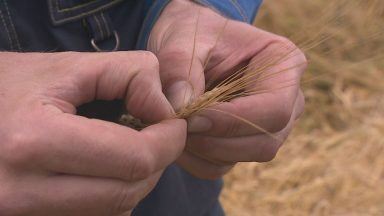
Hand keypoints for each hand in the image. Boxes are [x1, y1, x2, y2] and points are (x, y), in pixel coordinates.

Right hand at [0, 52, 185, 214]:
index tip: (175, 124)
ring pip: (115, 211)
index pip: (134, 159)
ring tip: (125, 148)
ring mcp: (22, 214)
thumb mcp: (71, 66)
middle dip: (157, 162)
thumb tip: (169, 109)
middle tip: (158, 136)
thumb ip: (131, 74)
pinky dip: (112, 194)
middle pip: (127, 192)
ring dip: (135, 179)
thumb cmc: (16, 86)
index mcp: (32, 141)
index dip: (168, 141)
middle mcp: (21, 191)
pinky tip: (102, 169)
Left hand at [149, 0, 305, 178]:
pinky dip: (197, 159)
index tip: (193, 118)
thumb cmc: (194, 35)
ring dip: (205, 151)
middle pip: (265, 141)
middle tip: (179, 125)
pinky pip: (223, 165)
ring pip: (244, 157)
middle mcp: (285, 100)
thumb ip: (180, 68)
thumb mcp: (182, 39)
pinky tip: (180, 138)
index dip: (234, 120)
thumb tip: (181, 107)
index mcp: (284, 65)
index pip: (275, 109)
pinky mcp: (242, 141)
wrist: (188, 44)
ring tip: (176, 127)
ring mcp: (266, 125)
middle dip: (217, 140)